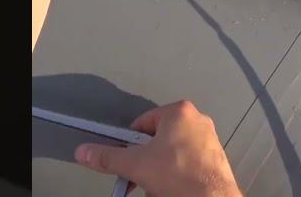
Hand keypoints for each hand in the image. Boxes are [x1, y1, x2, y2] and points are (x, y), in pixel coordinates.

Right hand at [76, 101, 242, 196]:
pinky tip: (172, 188)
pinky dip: (176, 175)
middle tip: (141, 175)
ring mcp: (208, 140)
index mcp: (179, 112)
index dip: (129, 144)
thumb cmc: (180, 176)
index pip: (141, 123)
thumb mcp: (135, 165)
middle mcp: (197, 121)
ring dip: (160, 169)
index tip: (126, 159)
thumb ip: (107, 157)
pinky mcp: (214, 159)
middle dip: (146, 160)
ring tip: (158, 185)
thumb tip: (86, 152)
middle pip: (157, 139)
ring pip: (172, 153)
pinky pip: (187, 164)